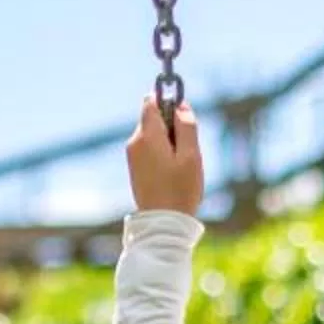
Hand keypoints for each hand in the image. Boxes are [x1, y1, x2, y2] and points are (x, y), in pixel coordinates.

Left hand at [126, 96, 204, 215]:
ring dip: (169, 141)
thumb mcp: (191, 155)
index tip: (182, 112)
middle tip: (187, 148)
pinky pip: (150, 149)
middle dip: (171, 125)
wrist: (162, 223)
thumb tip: (181, 105)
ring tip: (180, 165)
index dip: (167, 100)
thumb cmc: (179, 189)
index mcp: (147, 136)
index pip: (150, 101)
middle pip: (153, 118)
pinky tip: (172, 173)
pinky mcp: (135, 167)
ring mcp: (132, 156)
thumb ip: (186, 126)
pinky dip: (162, 153)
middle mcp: (135, 142)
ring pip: (153, 134)